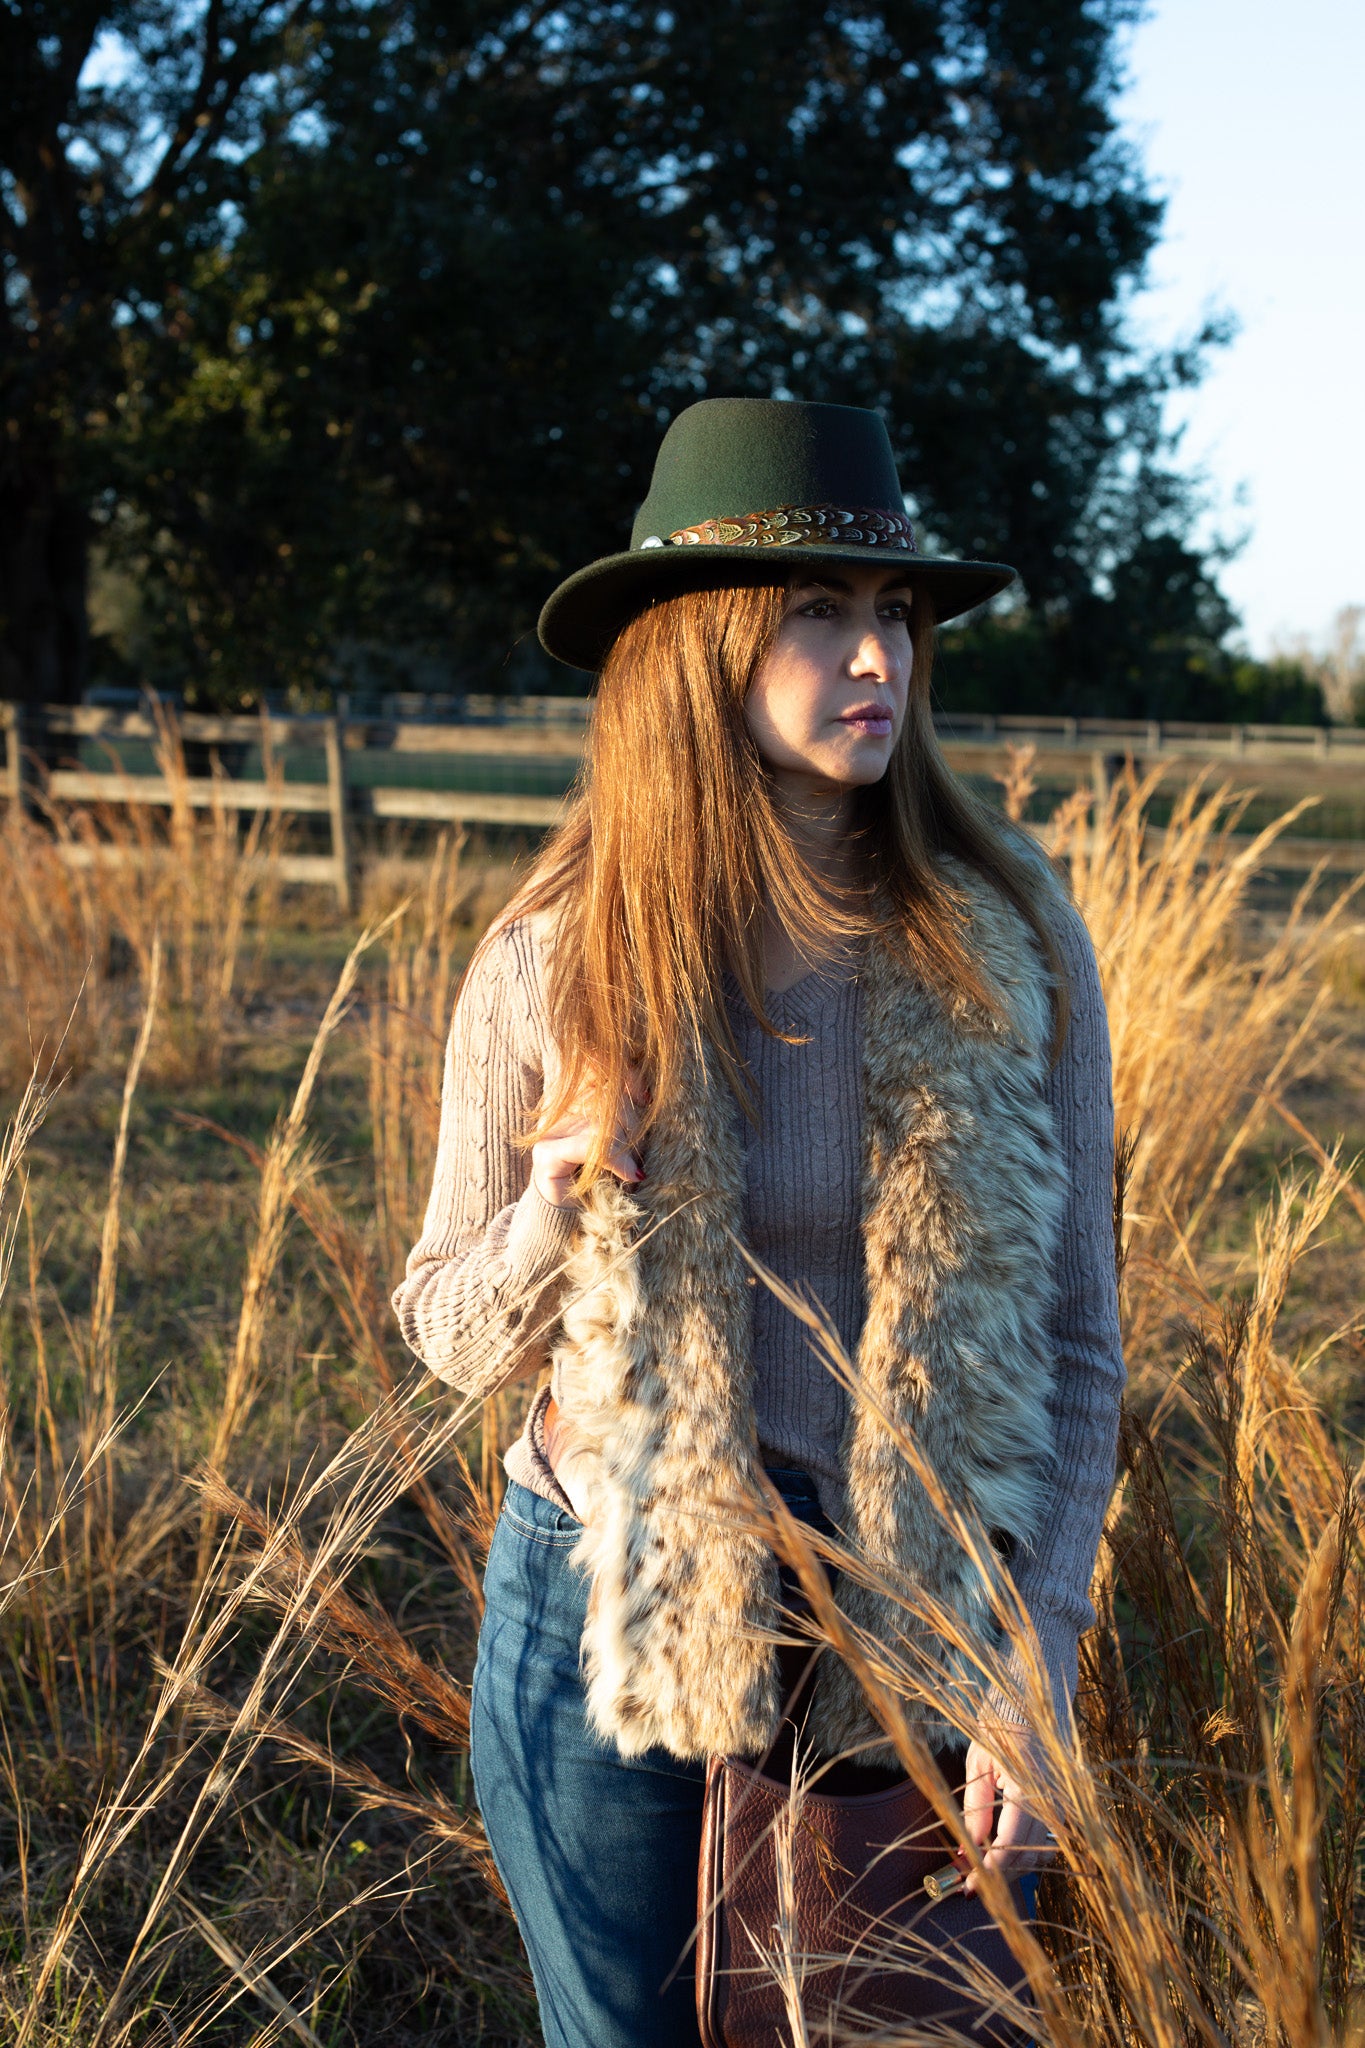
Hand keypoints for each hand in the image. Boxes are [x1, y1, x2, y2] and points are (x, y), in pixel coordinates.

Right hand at [530, 1063, 648, 1208]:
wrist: (572, 1220)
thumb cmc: (604, 1180)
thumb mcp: (623, 1143)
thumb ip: (629, 1119)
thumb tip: (648, 1095)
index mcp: (577, 1099)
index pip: (600, 1069)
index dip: (626, 1077)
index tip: (646, 1096)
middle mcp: (561, 1109)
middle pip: (608, 1096)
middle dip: (634, 1125)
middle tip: (642, 1153)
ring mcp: (551, 1130)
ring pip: (603, 1121)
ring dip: (628, 1148)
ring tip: (635, 1168)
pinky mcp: (547, 1154)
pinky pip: (590, 1146)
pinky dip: (616, 1160)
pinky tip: (630, 1175)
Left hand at [955, 1732, 1055, 1894]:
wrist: (1033, 1702)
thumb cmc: (1000, 1727)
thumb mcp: (978, 1763)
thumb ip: (976, 1807)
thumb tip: (968, 1847)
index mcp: (1026, 1787)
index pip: (1010, 1844)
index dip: (990, 1870)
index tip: (970, 1885)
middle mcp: (1049, 1801)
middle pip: (1027, 1855)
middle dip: (999, 1875)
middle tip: (971, 1886)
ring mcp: (1060, 1803)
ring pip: (1040, 1852)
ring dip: (1013, 1867)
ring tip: (984, 1871)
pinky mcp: (1062, 1803)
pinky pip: (1047, 1839)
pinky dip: (1026, 1852)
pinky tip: (1004, 1854)